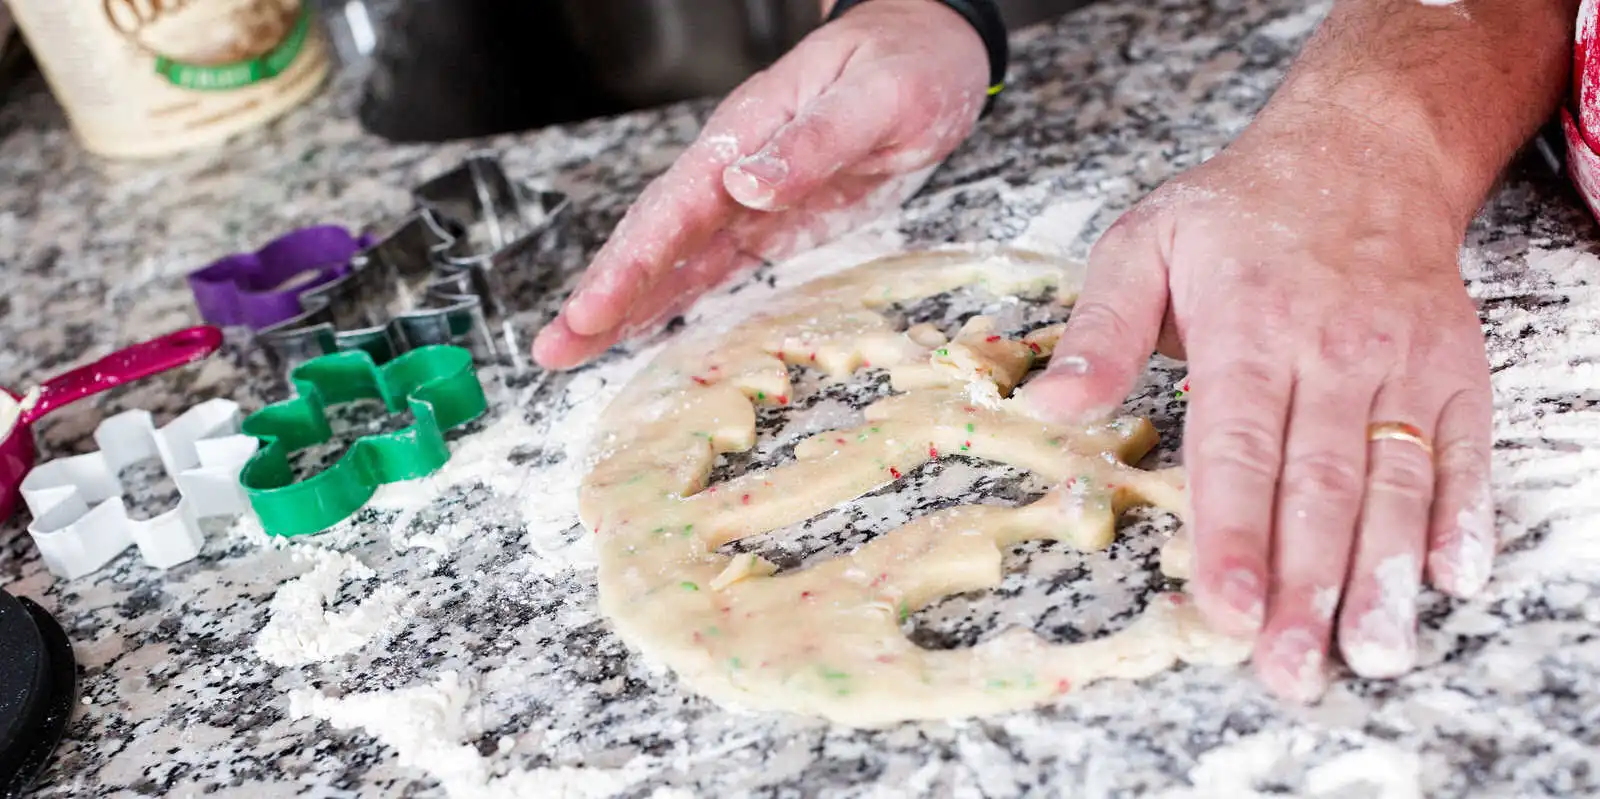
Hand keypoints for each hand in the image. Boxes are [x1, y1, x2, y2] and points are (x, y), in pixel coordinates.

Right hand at [534, 0, 989, 368]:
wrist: (927, 54)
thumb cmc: (906, 65)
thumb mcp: (875, 98)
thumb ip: (813, 143)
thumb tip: (745, 183)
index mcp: (745, 133)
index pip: (673, 207)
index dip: (631, 264)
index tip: (592, 310)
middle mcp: (731, 169)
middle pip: (653, 237)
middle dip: (602, 295)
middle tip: (553, 349)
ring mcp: (746, 200)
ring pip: (671, 258)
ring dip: (623, 305)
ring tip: (569, 351)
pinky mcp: (771, 224)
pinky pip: (711, 265)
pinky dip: (671, 298)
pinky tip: (635, 327)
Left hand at [1021, 110, 1493, 701]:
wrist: (1363, 153)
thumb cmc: (1238, 212)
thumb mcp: (1145, 243)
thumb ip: (1101, 329)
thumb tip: (1046, 403)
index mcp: (1247, 328)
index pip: (1238, 449)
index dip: (1231, 534)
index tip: (1222, 608)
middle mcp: (1332, 354)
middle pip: (1318, 488)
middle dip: (1304, 586)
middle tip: (1289, 669)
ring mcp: (1401, 366)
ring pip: (1395, 482)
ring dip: (1384, 574)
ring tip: (1372, 650)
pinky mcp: (1453, 372)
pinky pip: (1464, 451)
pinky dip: (1463, 516)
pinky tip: (1452, 578)